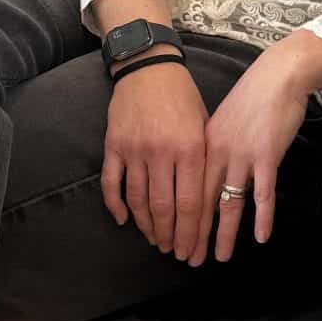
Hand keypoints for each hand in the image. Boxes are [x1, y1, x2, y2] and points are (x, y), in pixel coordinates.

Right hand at [102, 60, 208, 257]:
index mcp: (191, 148)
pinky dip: (116, 206)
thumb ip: (206, 162)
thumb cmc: (183, 98)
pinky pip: (111, 183)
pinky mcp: (114, 145)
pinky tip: (124, 221)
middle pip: (164, 208)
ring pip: (138, 201)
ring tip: (156, 241)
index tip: (192, 252)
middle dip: (171, 237)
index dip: (192, 233)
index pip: (191, 203)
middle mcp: (162, 151)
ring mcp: (134, 149)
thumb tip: (210, 202)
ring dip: (147, 226)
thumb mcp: (206, 126)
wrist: (149, 67)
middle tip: (174, 253)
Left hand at [189, 44, 313, 265]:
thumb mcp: (222, 122)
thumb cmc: (253, 97)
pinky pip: (263, 192)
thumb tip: (209, 174)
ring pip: (229, 202)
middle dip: (195, 235)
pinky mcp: (266, 155)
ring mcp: (241, 155)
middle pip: (201, 202)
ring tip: (220, 257)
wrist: (278, 76)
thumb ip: (214, 149)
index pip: (186, 191)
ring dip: (224, 233)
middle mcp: (217, 153)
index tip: (176, 241)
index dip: (181, 220)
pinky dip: (262, 216)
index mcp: (202, 146)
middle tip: (189, 260)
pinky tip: (260, 237)